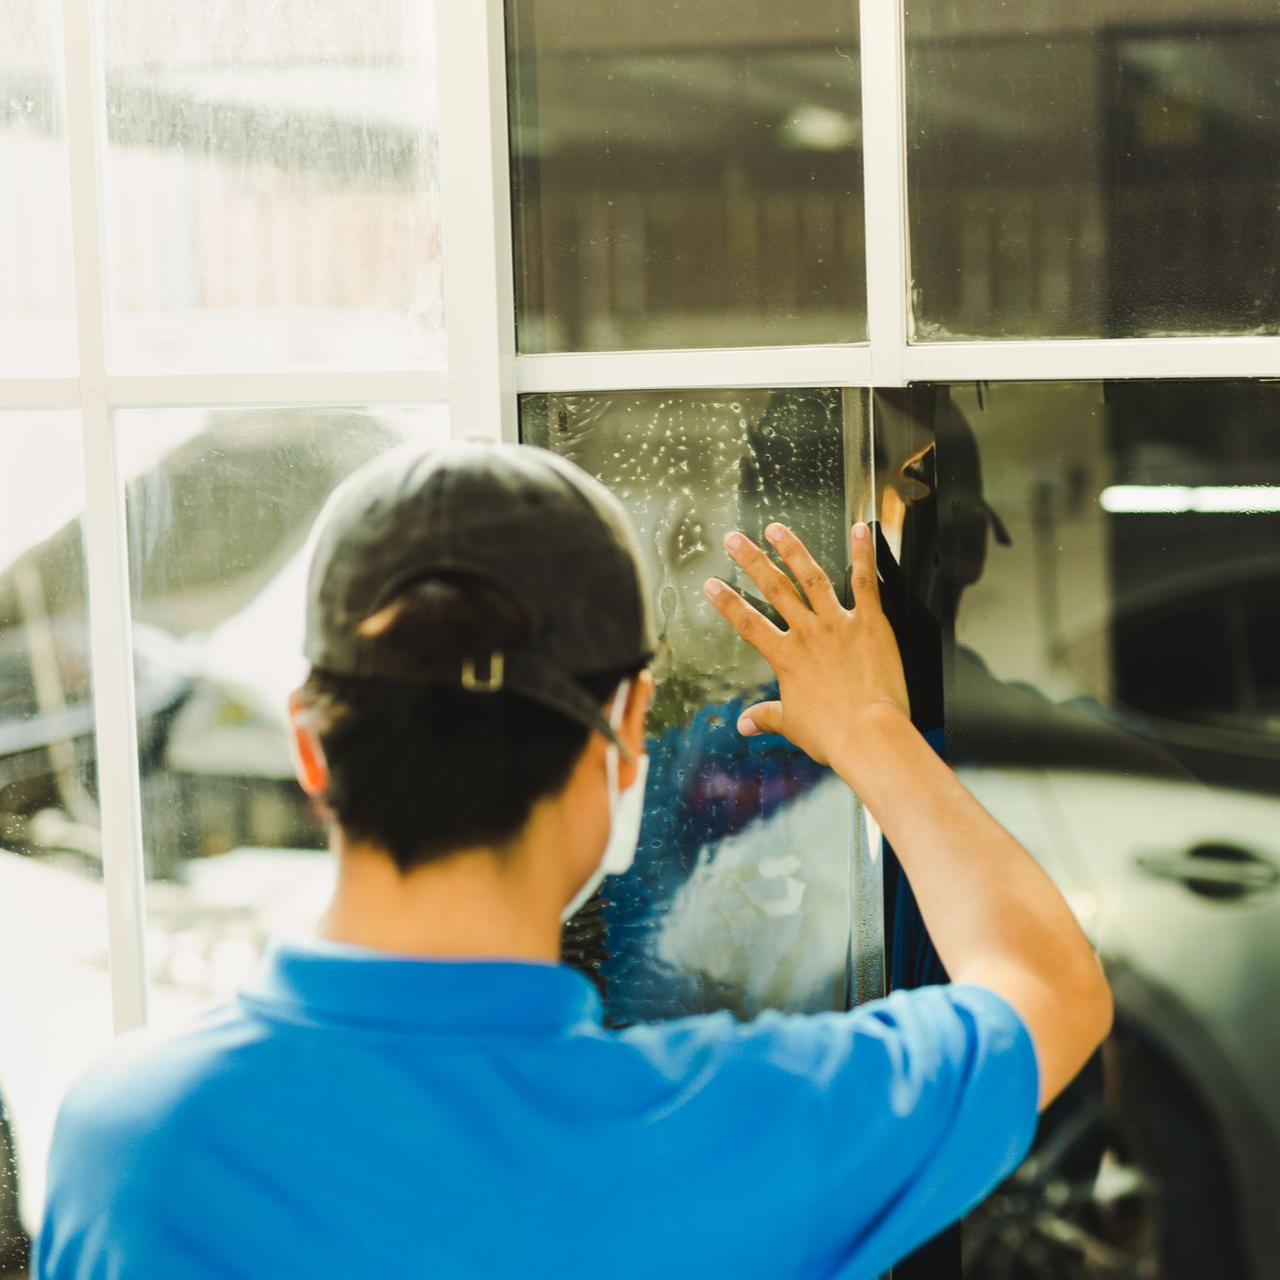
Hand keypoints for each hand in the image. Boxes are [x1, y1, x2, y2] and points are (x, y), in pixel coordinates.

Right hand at [703, 522, 909, 765]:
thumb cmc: (833, 734)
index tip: (711, 584)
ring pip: (811, 577)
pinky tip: (860, 529)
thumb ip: (767, 717)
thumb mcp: (792, 726)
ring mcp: (838, 624)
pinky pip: (865, 582)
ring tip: (777, 528)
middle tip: (734, 539)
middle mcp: (808, 634)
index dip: (727, 602)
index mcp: (786, 658)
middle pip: (773, 589)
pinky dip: (863, 554)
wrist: (869, 735)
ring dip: (792, 550)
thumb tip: (744, 725)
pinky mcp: (870, 623)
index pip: (747, 623)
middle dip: (751, 561)